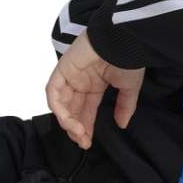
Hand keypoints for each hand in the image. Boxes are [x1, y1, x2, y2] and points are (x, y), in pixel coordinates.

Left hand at [46, 29, 144, 149]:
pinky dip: (58, 107)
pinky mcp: (62, 69)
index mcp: (95, 84)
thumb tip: (122, 124)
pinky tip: (68, 120)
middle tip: (82, 141)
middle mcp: (80, 81)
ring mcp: (70, 75)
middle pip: (72, 110)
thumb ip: (124, 107)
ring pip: (60, 103)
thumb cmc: (129, 58)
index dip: (86, 127)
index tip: (88, 142)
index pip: (86, 110)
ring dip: (67, 121)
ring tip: (78, 133)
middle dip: (75, 128)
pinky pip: (53, 92)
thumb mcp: (129, 88)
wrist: (124, 39)